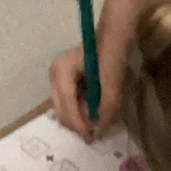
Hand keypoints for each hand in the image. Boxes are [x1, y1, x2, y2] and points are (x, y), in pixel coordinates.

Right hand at [49, 0, 134, 137]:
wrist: (115, 33)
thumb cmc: (111, 53)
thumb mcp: (111, 81)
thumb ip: (105, 105)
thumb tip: (100, 129)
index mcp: (60, 73)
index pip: (65, 107)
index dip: (79, 124)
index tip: (93, 136)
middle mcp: (55, 75)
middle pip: (61, 109)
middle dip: (77, 123)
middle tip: (95, 134)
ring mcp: (60, 77)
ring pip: (65, 107)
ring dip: (80, 118)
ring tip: (98, 124)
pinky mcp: (68, 79)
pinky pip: (72, 101)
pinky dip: (82, 109)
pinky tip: (96, 112)